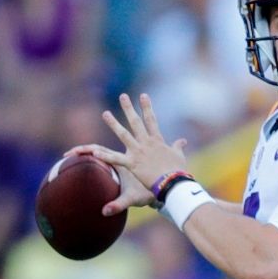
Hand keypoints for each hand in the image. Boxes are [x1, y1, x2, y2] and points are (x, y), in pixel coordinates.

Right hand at [66, 144, 154, 215]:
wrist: (164, 188)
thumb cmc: (148, 194)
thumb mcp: (131, 199)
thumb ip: (117, 205)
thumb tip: (104, 211)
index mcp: (121, 161)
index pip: (98, 151)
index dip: (83, 152)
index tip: (69, 154)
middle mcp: (121, 158)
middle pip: (98, 149)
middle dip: (82, 150)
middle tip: (66, 154)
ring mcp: (123, 161)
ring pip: (104, 151)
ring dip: (89, 152)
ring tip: (73, 157)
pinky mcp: (126, 167)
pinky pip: (110, 160)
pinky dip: (99, 161)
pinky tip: (89, 166)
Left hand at [89, 94, 189, 214]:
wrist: (173, 182)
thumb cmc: (177, 170)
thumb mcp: (179, 156)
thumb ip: (178, 147)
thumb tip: (182, 141)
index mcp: (157, 141)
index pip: (151, 120)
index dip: (147, 107)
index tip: (143, 95)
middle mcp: (146, 143)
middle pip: (136, 122)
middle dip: (129, 108)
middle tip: (123, 96)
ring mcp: (138, 152)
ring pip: (123, 135)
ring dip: (114, 124)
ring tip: (105, 113)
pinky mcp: (132, 164)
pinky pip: (116, 159)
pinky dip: (105, 156)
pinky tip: (95, 152)